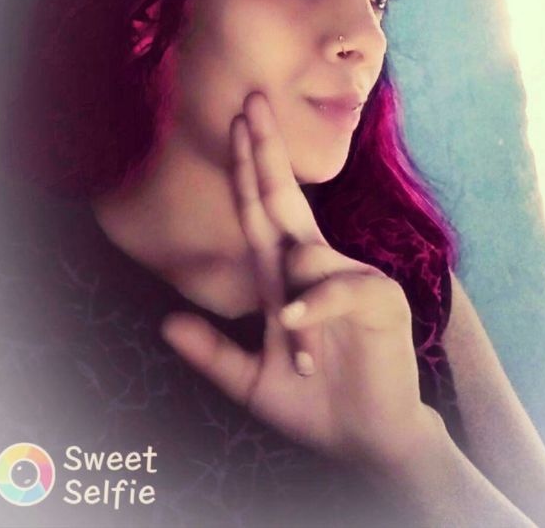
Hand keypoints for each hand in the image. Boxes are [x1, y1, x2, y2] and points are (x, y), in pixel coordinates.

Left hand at [162, 91, 430, 469]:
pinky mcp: (379, 299)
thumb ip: (212, 352)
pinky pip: (337, 288)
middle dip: (265, 152)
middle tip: (251, 104)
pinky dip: (313, 306)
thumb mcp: (250, 380)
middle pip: (284, 198)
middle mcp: (316, 266)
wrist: (369, 440)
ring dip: (291, 306)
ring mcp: (350, 277)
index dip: (246, 168)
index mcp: (286, 277)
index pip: (261, 211)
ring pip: (304, 253)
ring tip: (302, 358)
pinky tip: (296, 324)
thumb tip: (165, 322)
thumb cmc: (314, 404)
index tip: (236, 124)